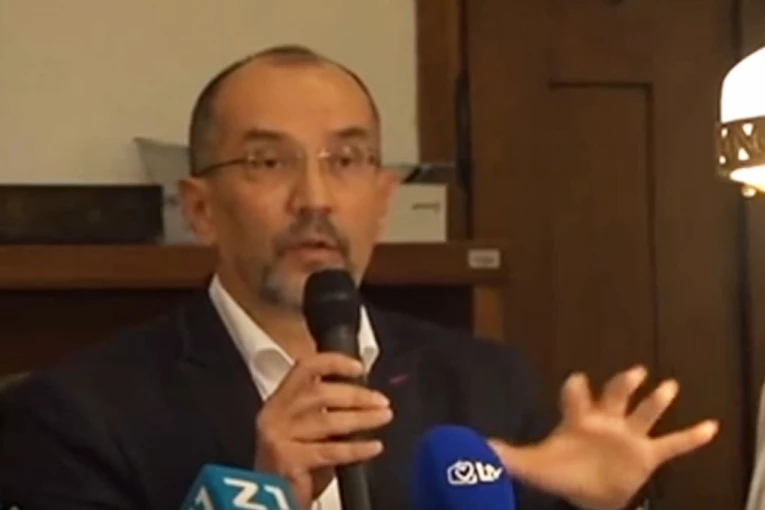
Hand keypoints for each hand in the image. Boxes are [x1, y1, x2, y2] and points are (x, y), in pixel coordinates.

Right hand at [254, 352, 391, 509]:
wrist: (272, 502)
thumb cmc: (295, 466)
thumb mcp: (307, 431)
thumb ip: (326, 412)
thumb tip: (365, 398)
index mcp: (279, 401)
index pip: (305, 368)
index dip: (334, 362)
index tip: (359, 368)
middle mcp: (275, 415)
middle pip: (319, 392)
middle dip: (356, 395)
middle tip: (381, 401)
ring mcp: (278, 437)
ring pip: (327, 420)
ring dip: (361, 418)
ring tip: (383, 418)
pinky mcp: (287, 461)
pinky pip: (330, 450)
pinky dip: (356, 448)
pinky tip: (374, 446)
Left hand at [489, 366, 717, 509]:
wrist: (586, 491)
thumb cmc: (561, 469)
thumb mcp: (533, 464)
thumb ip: (507, 454)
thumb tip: (477, 446)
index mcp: (578, 418)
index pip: (576, 396)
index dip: (575, 389)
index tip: (576, 379)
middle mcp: (606, 420)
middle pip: (615, 395)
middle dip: (623, 383)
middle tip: (634, 371)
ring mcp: (628, 435)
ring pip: (645, 412)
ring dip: (657, 400)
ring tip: (669, 386)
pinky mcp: (647, 454)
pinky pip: (674, 444)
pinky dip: (692, 437)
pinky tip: (710, 426)